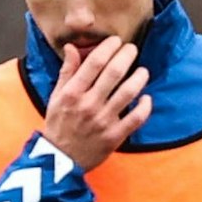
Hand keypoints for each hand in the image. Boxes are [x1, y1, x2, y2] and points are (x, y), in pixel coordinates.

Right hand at [40, 38, 151, 171]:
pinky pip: (136, 118)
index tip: (116, 41)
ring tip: (143, 71)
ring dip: (139, 77)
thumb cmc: (58, 125)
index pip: (94, 62)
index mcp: (72, 93)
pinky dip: (145, 106)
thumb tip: (73, 47)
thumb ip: (67, 72)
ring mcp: (103, 121)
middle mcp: (88, 104)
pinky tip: (146, 98)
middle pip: (114, 73)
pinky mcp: (114, 136)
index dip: (109, 47)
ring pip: (128, 93)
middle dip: (127, 55)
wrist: (60, 159)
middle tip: (132, 49)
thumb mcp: (56, 97)